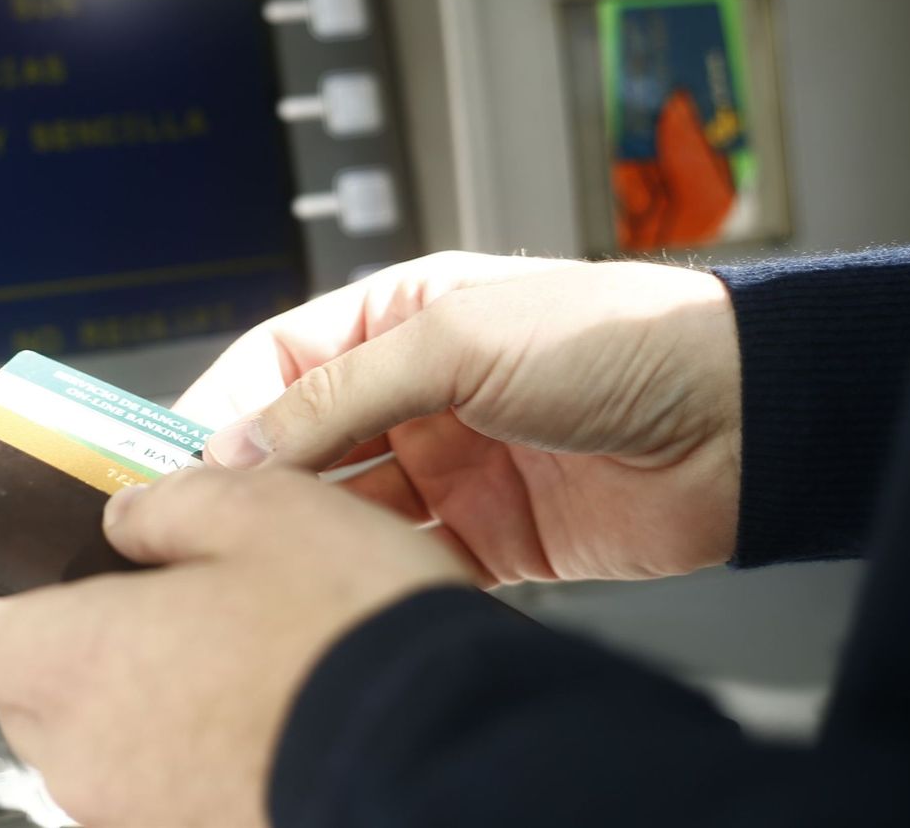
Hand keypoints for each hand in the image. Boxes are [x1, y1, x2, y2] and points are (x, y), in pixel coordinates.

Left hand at [0, 466, 469, 827]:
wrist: (449, 756)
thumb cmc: (351, 635)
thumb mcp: (263, 509)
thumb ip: (170, 503)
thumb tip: (131, 516)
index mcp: (76, 659)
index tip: (1, 578)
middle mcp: (90, 755)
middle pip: (24, 694)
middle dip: (72, 641)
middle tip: (151, 592)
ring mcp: (142, 815)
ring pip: (100, 742)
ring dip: (141, 694)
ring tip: (233, 645)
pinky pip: (163, 785)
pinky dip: (191, 745)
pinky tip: (267, 702)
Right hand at [180, 252, 741, 582]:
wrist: (741, 418)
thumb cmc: (615, 337)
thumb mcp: (455, 342)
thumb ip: (339, 395)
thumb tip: (238, 446)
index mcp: (399, 322)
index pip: (278, 364)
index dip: (219, 410)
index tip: (167, 460)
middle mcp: (417, 395)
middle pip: (303, 445)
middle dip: (253, 484)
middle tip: (196, 526)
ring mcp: (451, 469)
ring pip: (347, 511)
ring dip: (309, 536)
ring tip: (261, 564)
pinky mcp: (488, 540)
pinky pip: (407, 562)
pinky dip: (374, 576)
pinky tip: (342, 588)